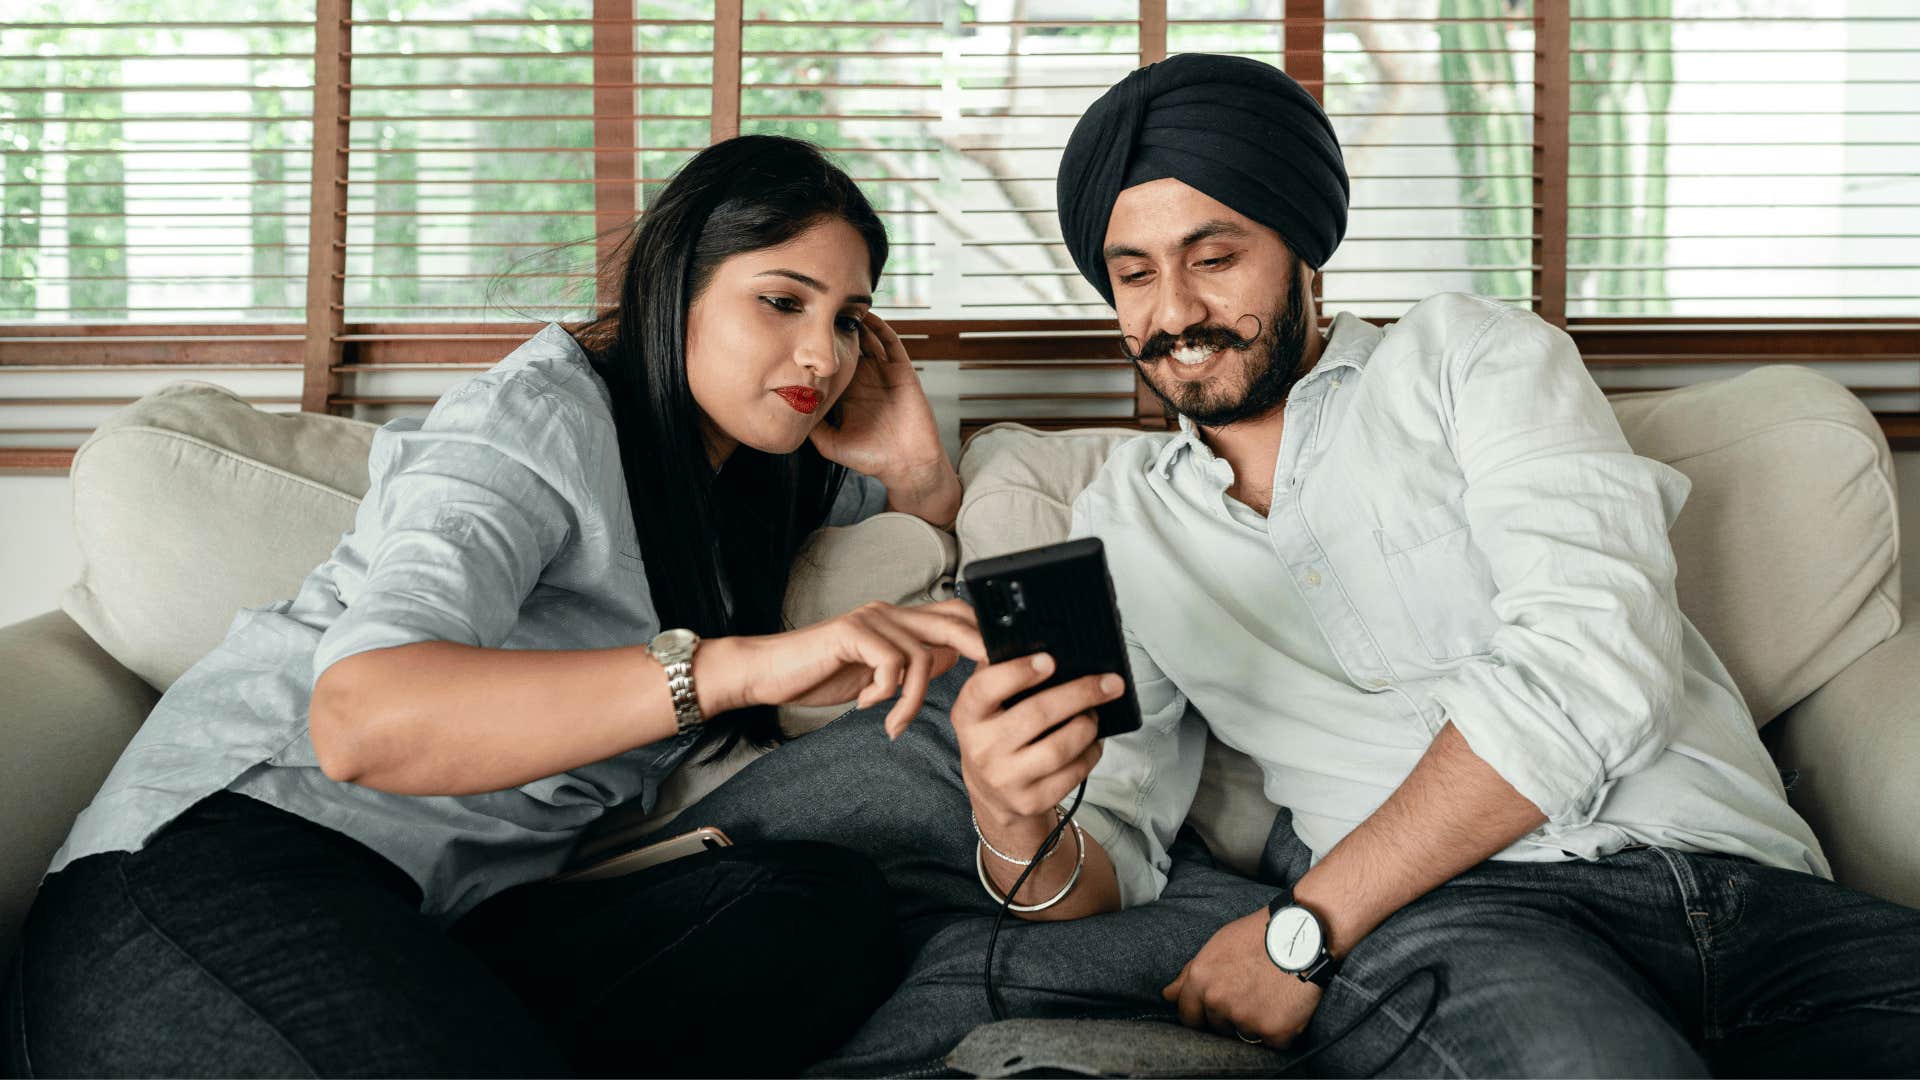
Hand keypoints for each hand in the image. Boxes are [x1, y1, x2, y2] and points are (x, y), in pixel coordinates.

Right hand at [724, 599, 984, 732]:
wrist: (767, 673)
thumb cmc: (819, 673)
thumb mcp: (874, 671)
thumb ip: (909, 662)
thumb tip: (950, 657)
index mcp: (896, 619)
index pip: (952, 612)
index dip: (980, 632)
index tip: (1000, 663)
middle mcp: (887, 612)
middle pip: (952, 621)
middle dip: (979, 650)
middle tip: (995, 677)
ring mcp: (870, 619)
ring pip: (921, 655)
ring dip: (913, 699)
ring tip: (894, 722)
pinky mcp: (852, 633)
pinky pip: (892, 665)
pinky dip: (885, 693)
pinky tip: (866, 704)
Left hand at [809, 313, 957, 518]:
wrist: (907, 465)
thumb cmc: (870, 458)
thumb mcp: (829, 444)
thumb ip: (810, 427)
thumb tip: (784, 411)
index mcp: (846, 392)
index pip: (828, 362)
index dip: (816, 347)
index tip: (798, 330)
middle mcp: (863, 379)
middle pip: (847, 344)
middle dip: (834, 327)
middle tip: (818, 306)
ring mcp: (883, 373)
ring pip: (867, 338)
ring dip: (856, 322)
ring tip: (840, 302)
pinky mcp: (902, 371)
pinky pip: (891, 343)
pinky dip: (880, 327)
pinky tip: (868, 315)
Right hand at [951, 652, 1120, 830]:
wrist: (993, 794)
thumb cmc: (997, 736)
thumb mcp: (986, 707)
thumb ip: (1002, 674)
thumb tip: (1040, 640)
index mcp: (968, 716)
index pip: (985, 689)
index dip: (1018, 672)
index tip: (1049, 660)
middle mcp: (981, 749)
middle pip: (1037, 714)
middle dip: (1080, 693)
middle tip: (1109, 682)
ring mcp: (1005, 779)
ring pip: (1060, 747)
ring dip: (1087, 725)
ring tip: (1094, 713)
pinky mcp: (1030, 801)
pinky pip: (1072, 773)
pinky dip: (1090, 753)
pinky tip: (1092, 741)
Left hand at [1164, 908, 1321, 1047]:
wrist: (1304, 934)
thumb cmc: (1259, 935)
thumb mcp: (1217, 945)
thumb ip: (1189, 974)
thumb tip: (1167, 995)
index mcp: (1201, 980)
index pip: (1188, 1015)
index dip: (1200, 1014)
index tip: (1212, 1010)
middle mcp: (1219, 1001)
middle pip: (1217, 1027)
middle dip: (1230, 1016)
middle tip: (1250, 992)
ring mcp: (1246, 1018)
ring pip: (1245, 1035)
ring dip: (1255, 1022)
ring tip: (1269, 994)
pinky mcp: (1274, 1031)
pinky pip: (1272, 1042)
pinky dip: (1280, 1030)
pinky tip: (1285, 1005)